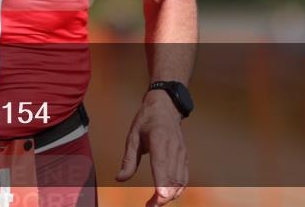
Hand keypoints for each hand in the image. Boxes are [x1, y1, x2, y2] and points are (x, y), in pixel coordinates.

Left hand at [115, 89, 188, 204]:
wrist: (166, 107)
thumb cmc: (146, 121)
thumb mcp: (132, 136)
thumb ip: (128, 159)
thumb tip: (120, 179)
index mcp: (159, 140)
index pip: (162, 165)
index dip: (162, 184)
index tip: (158, 198)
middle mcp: (173, 147)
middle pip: (172, 177)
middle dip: (163, 196)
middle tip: (150, 206)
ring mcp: (181, 153)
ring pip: (180, 180)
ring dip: (171, 195)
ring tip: (156, 203)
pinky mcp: (185, 157)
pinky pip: (184, 177)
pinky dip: (178, 190)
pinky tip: (167, 196)